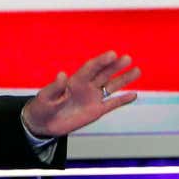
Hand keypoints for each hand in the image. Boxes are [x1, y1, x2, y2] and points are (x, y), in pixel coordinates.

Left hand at [21, 51, 139, 138]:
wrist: (43, 124)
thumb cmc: (42, 108)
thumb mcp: (45, 97)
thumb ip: (55, 87)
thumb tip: (62, 74)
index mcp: (74, 81)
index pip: (90, 68)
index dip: (101, 61)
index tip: (112, 54)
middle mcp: (86, 86)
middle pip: (103, 73)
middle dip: (115, 66)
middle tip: (127, 58)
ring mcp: (92, 98)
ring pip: (111, 86)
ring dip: (123, 79)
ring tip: (137, 71)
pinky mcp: (96, 111)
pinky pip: (112, 104)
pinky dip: (122, 100)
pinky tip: (134, 94)